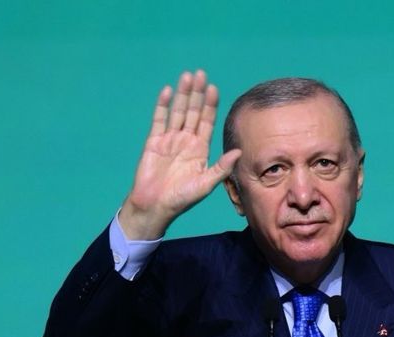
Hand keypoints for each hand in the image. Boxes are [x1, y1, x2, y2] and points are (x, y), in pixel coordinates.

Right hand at [119, 69, 242, 239]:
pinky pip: (159, 120)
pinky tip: (167, 90)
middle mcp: (186, 141)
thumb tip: (239, 152)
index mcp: (200, 149)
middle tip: (200, 74)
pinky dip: (162, 105)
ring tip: (187, 76)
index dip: (210, 105)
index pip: (207, 121)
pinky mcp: (154, 141)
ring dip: (181, 94)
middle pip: (192, 111)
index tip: (214, 89)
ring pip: (177, 111)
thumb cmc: (182, 199)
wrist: (155, 206)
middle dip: (197, 93)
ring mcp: (169, 139)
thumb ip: (221, 168)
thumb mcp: (205, 184)